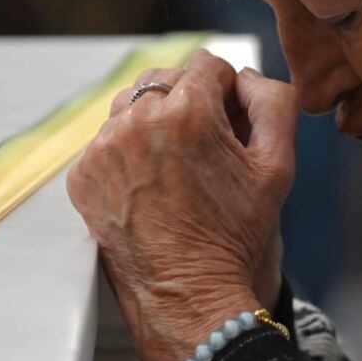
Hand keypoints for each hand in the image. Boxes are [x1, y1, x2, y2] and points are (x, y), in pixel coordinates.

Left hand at [68, 50, 297, 360]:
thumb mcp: (278, 166)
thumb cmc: (235, 235)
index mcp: (187, 111)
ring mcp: (103, 149)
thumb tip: (247, 76)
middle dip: (188, 100)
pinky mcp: (83, 175)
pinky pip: (107, 140)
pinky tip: (152, 184)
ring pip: (132, 105)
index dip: (227, 91)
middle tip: (206, 145)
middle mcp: (138, 121)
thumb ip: (274, 102)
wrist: (189, 296)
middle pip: (166, 77)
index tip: (231, 124)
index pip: (208, 64)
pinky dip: (128, 152)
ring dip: (154, 120)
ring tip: (177, 164)